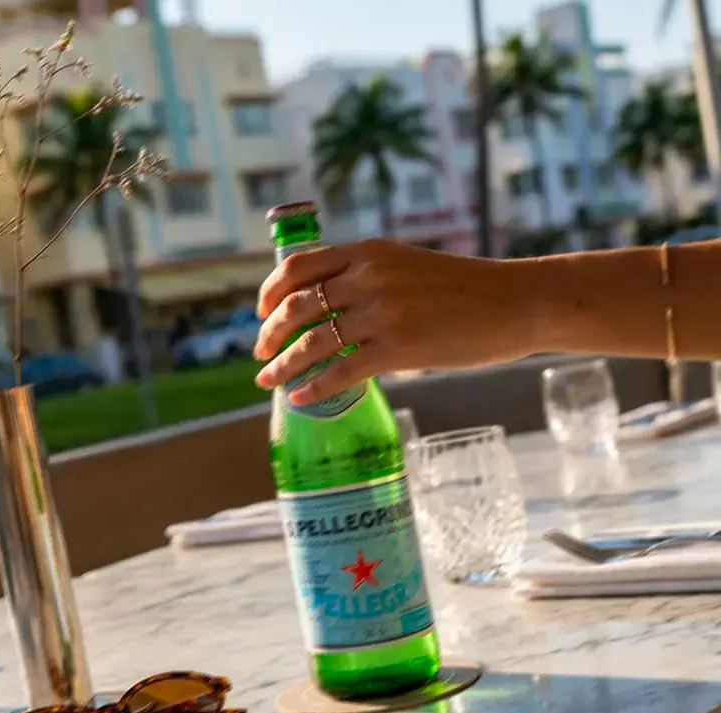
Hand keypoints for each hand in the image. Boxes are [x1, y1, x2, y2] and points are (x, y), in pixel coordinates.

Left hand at [254, 239, 534, 404]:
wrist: (516, 302)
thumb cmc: (468, 288)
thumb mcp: (410, 266)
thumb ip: (371, 277)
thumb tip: (335, 307)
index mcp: (368, 252)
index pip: (298, 266)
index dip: (269, 291)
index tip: (260, 313)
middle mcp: (368, 278)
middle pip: (296, 306)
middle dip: (270, 334)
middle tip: (259, 354)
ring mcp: (381, 313)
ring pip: (312, 342)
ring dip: (282, 365)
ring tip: (267, 381)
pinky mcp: (397, 349)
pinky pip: (341, 373)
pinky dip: (314, 387)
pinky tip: (299, 398)